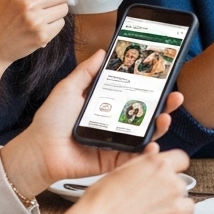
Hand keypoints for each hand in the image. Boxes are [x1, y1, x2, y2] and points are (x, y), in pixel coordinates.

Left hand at [0, 50, 182, 195]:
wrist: (38, 151)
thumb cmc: (49, 122)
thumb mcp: (68, 89)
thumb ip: (86, 72)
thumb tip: (102, 52)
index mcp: (106, 107)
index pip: (135, 95)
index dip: (152, 88)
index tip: (164, 78)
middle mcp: (115, 124)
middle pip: (146, 114)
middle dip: (165, 106)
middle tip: (175, 97)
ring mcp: (116, 143)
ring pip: (146, 135)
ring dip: (160, 127)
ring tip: (165, 118)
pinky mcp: (113, 161)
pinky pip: (134, 158)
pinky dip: (147, 153)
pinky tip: (153, 145)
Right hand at [59, 145, 195, 213]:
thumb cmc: (101, 202)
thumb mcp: (120, 170)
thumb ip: (143, 161)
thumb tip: (153, 151)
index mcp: (159, 165)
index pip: (181, 160)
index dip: (173, 169)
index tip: (167, 176)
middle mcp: (172, 184)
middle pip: (181, 186)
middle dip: (169, 194)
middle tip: (150, 203)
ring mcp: (176, 208)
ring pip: (187, 207)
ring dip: (175, 212)